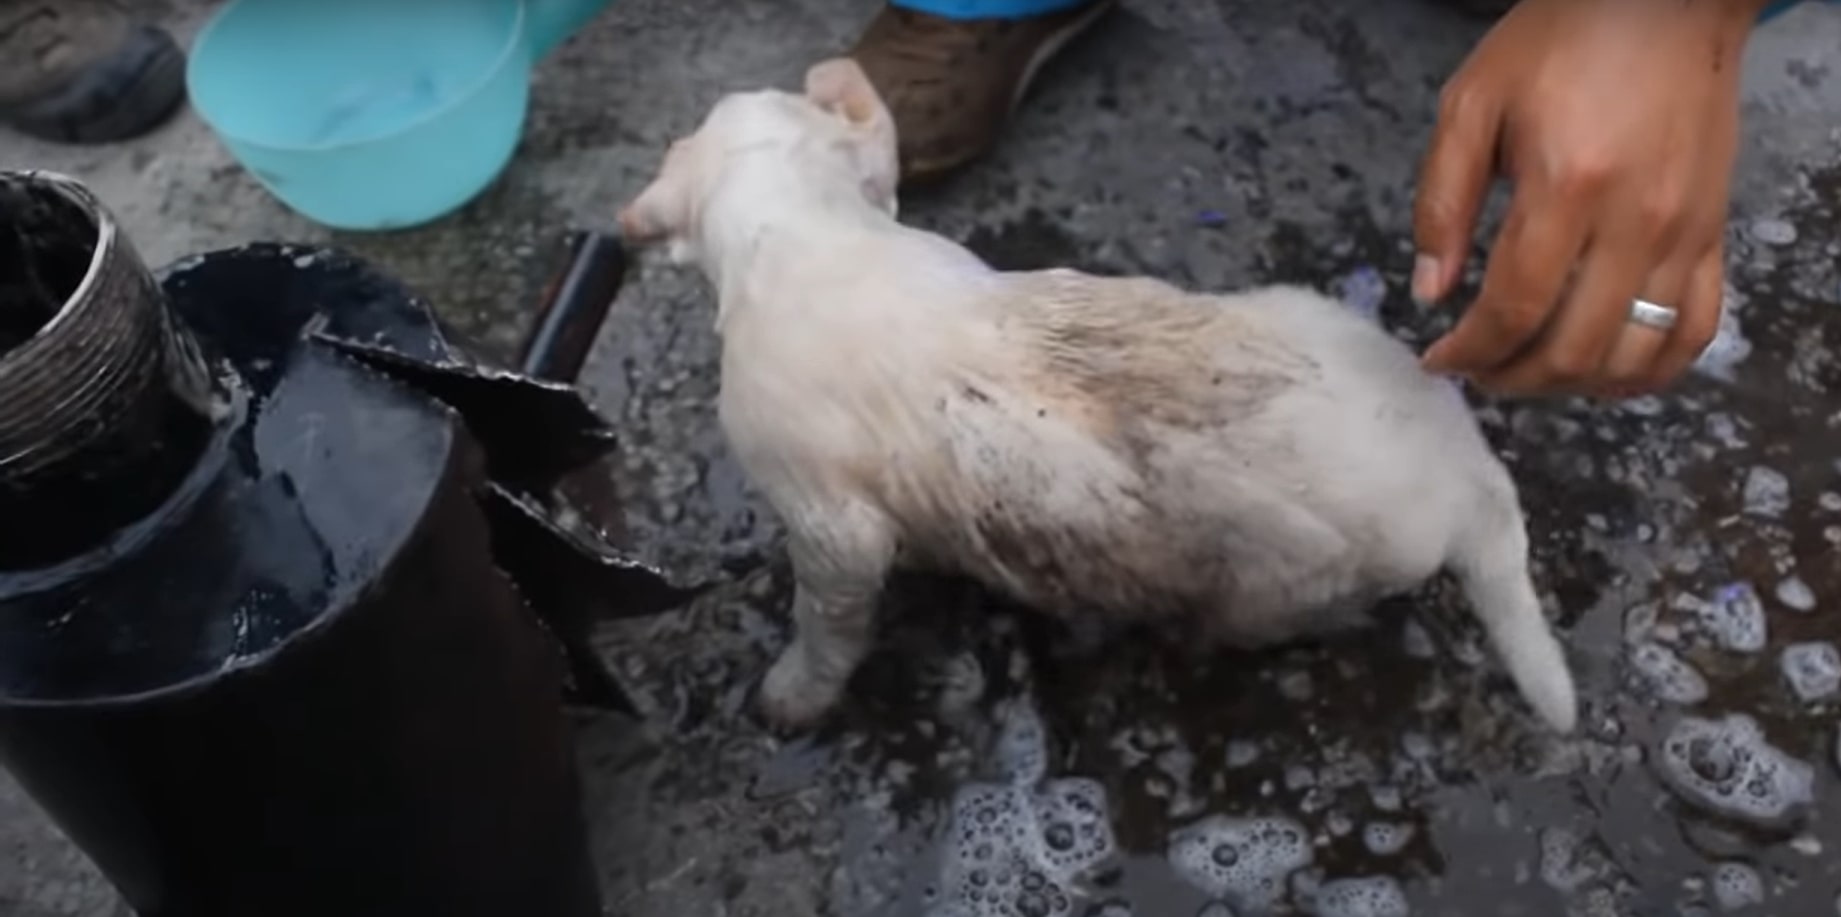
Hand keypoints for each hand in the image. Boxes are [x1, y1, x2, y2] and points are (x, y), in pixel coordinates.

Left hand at [1412, 0, 1762, 397]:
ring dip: (1573, 385)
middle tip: (1477, 370)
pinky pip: (1696, 330)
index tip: (1438, 361)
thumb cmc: (1560, 42)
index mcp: (1566, 188)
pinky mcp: (1714, 234)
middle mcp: (1635, 222)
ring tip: (1528, 371)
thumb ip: (1441, 203)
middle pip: (1573, 348)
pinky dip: (1648, 370)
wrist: (1665, 2)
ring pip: (1633, 356)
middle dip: (1512, 378)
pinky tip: (1603, 371)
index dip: (1469, 352)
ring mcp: (1684, 234)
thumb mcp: (1471, 105)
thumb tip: (1430, 291)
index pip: (1513, 308)